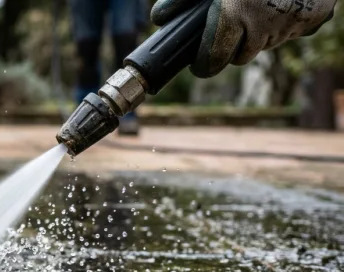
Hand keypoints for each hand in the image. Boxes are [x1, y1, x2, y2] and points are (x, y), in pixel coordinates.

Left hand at [151, 0, 336, 76]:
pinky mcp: (313, 22)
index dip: (203, 64)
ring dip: (257, 35)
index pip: (214, 59)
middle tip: (229, 28)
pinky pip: (289, 33)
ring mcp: (292, 25)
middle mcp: (264, 25)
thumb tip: (159, 18)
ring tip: (255, 9)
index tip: (198, 66)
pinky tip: (277, 5)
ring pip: (265, 45)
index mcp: (236, 13)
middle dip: (232, 47)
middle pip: (240, 56)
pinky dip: (280, 24)